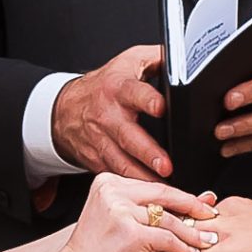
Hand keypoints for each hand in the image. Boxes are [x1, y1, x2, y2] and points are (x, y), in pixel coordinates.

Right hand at [51, 43, 172, 183]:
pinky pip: (115, 173)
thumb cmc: (105, 84)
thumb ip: (158, 58)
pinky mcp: (98, 159)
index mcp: (119, 87)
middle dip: (147, 152)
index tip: (161, 107)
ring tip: (162, 187)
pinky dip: (131, 185)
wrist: (65, 108)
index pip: (134, 92)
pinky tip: (149, 193)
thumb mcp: (130, 61)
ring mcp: (101, 140)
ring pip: (121, 161)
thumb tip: (186, 57)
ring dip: (141, 176)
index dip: (147, 99)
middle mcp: (108, 115)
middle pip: (128, 135)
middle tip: (166, 166)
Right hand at [61, 175, 215, 251]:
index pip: (153, 187)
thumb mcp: (121, 221)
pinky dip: (182, 247)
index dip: (180, 198)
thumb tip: (200, 198)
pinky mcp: (131, 233)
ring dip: (191, 232)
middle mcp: (112, 192)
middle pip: (164, 196)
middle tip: (211, 217)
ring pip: (168, 219)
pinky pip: (167, 239)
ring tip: (206, 240)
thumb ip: (151, 208)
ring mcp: (121, 211)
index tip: (200, 206)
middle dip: (192, 208)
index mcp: (107, 183)